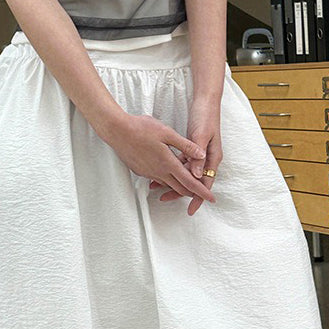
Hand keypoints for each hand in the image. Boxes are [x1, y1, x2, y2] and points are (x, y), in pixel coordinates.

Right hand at [101, 112, 215, 204]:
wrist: (117, 131)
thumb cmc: (141, 128)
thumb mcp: (167, 133)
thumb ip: (185, 145)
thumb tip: (201, 155)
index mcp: (168, 163)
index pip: (190, 182)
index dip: (202, 191)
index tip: (211, 199)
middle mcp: (159, 172)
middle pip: (180, 188)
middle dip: (192, 193)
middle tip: (202, 194)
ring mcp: (149, 173)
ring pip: (168, 185)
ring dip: (179, 187)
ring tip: (187, 185)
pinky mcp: (141, 171)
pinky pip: (157, 180)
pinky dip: (166, 181)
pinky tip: (168, 175)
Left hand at [150, 97, 222, 216]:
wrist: (205, 101)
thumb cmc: (205, 116)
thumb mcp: (201, 135)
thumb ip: (197, 154)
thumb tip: (195, 174)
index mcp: (212, 157)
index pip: (205, 183)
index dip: (198, 196)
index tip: (191, 209)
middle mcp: (206, 159)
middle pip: (193, 181)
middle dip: (180, 192)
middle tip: (165, 200)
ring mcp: (198, 155)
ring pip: (185, 173)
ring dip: (172, 180)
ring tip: (156, 187)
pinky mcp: (191, 149)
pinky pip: (181, 164)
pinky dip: (170, 169)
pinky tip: (158, 171)